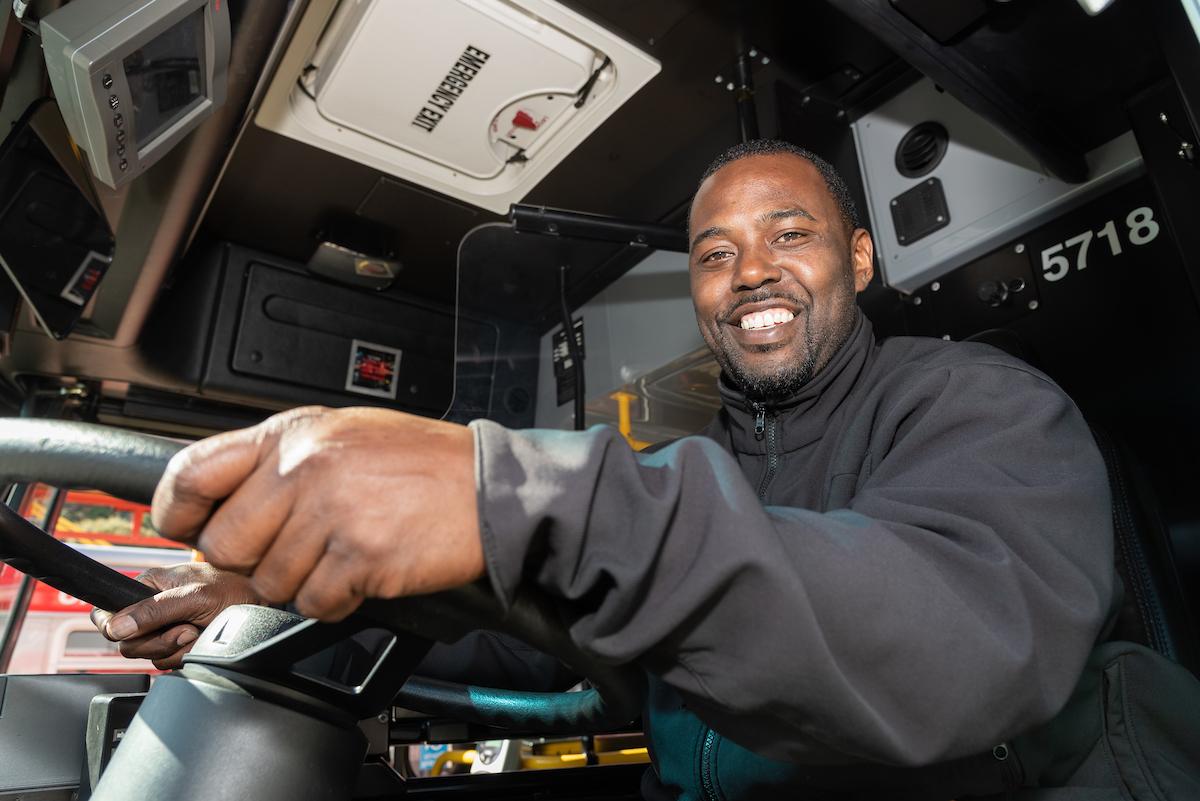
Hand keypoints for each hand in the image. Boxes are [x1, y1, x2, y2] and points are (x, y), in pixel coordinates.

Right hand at [90, 562, 261, 668]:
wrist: (262, 607)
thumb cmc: (235, 590)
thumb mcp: (195, 597)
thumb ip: (155, 611)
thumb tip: (116, 627)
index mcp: (148, 586)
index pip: (106, 611)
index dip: (111, 626)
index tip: (127, 633)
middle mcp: (151, 607)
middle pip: (127, 642)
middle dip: (158, 641)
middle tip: (186, 628)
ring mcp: (164, 628)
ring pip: (149, 656)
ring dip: (176, 648)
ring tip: (198, 630)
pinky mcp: (177, 645)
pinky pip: (168, 663)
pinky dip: (186, 655)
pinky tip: (201, 640)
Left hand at [150, 406, 483, 620]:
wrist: (490, 487)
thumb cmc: (425, 462)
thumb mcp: (343, 435)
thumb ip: (282, 463)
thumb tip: (224, 504)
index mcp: (294, 435)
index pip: (194, 473)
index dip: (177, 512)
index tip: (187, 529)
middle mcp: (305, 469)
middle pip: (224, 545)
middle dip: (249, 562)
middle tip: (286, 553)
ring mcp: (332, 515)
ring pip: (269, 583)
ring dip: (299, 583)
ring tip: (340, 556)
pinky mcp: (360, 558)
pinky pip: (314, 604)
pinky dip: (334, 600)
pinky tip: (361, 573)